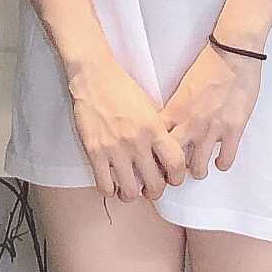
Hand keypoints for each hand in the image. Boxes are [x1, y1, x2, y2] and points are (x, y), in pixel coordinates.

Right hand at [65, 54, 189, 202]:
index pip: (176, 164)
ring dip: (132, 195)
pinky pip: (105, 185)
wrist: (95, 77)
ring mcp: (115, 149)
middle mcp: (137, 141)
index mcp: (154, 129)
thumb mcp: (150, 108)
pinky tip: (111, 183)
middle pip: (155, 184)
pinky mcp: (94, 152)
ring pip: (130, 191)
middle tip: (150, 188)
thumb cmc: (121, 89)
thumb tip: (164, 155)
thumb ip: (158, 132)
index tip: (172, 179)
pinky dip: (110, 190)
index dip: (177, 177)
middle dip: (155, 192)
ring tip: (130, 189)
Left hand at [160, 41, 261, 178]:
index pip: (155, 142)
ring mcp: (212, 129)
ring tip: (198, 169)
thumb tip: (168, 123)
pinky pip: (225, 159)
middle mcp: (190, 124)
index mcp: (175, 111)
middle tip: (173, 175)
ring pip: (198, 167)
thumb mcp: (183, 88)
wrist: (233, 54)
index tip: (153, 163)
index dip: (153, 156)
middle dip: (171, 173)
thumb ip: (175, 109)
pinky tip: (219, 161)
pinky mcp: (233, 130)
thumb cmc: (208, 66)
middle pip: (172, 161)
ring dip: (198, 170)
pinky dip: (222, 163)